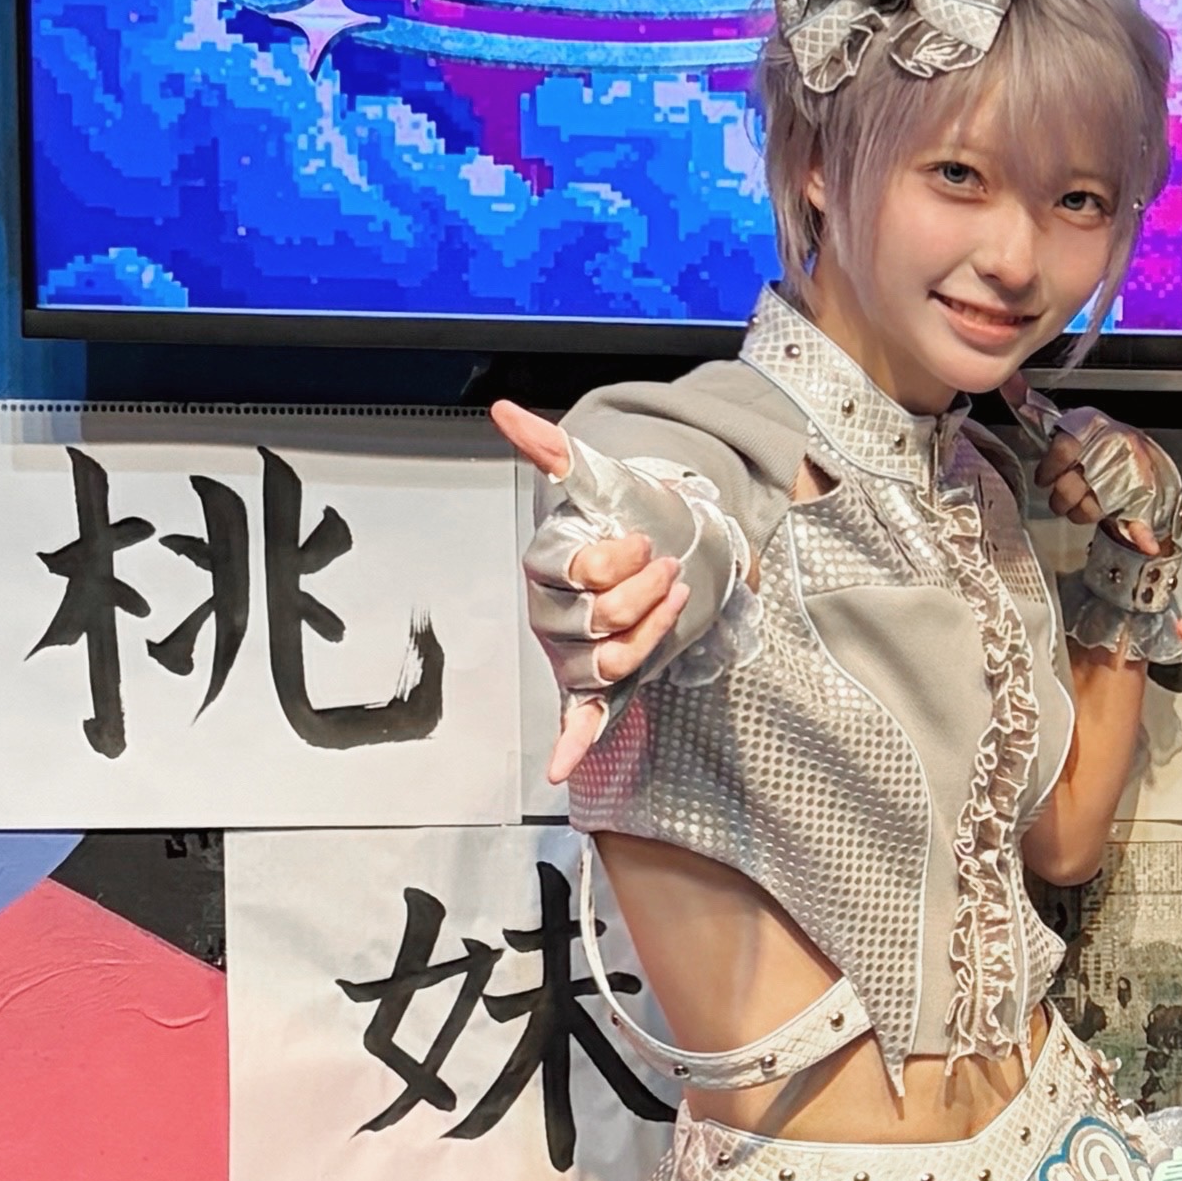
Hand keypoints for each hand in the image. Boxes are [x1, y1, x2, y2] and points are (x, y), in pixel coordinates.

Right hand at [495, 399, 685, 785]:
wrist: (675, 543)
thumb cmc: (633, 515)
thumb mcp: (603, 481)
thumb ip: (554, 451)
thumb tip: (505, 413)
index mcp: (546, 568)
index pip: (582, 577)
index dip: (621, 560)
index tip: (642, 541)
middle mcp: (552, 614)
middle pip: (598, 624)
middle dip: (645, 594)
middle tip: (666, 568)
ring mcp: (573, 651)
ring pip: (608, 664)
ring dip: (649, 635)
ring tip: (670, 603)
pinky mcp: (599, 682)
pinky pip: (577, 718)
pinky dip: (569, 744)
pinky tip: (560, 767)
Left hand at [1007, 386, 1174, 560]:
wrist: (1144, 454)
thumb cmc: (1102, 440)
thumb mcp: (1073, 422)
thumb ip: (1036, 409)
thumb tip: (1007, 383)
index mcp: (1094, 427)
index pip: (1065, 447)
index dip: (1050, 468)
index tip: (1045, 477)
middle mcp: (1112, 449)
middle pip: (1073, 484)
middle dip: (1062, 495)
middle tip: (1063, 494)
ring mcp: (1127, 476)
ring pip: (1091, 506)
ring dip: (1080, 511)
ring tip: (1080, 504)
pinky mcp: (1140, 500)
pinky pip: (1140, 519)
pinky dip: (1143, 534)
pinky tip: (1147, 543)